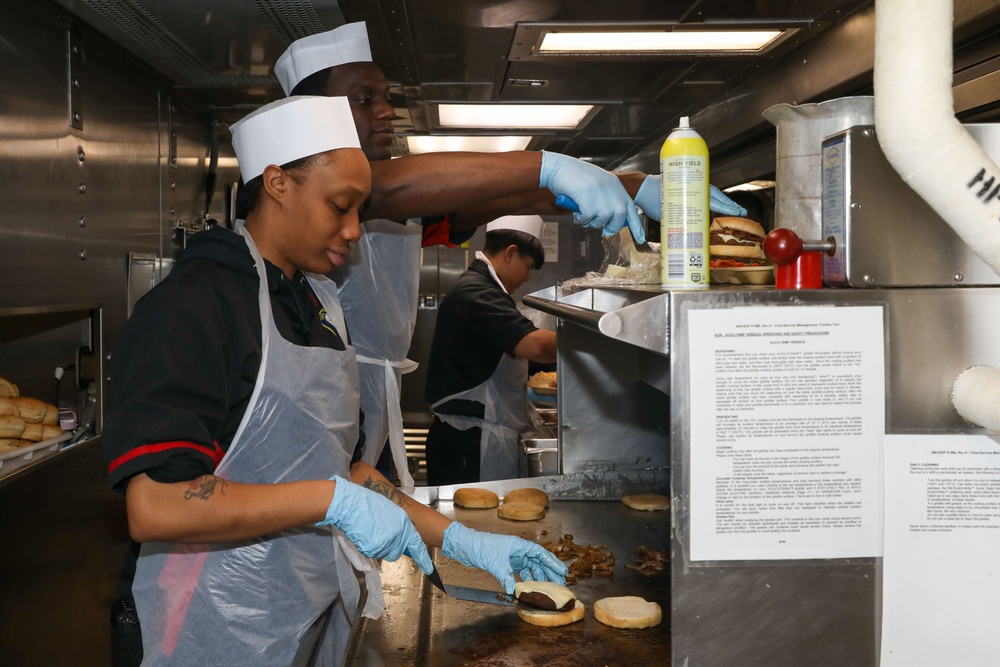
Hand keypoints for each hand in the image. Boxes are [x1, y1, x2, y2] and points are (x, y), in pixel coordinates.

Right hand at [318, 476, 432, 573]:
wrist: (350, 504)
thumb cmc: (365, 503)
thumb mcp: (387, 509)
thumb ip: (396, 524)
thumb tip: (396, 535)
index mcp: (404, 522)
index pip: (416, 543)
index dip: (422, 557)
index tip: (429, 569)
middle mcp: (399, 534)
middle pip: (396, 552)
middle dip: (388, 548)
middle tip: (377, 535)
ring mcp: (387, 542)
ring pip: (383, 553)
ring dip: (376, 547)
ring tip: (368, 531)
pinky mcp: (375, 548)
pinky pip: (371, 553)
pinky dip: (366, 547)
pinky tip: (362, 534)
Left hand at [442, 521, 567, 594]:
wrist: (468, 546)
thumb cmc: (482, 548)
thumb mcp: (496, 564)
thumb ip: (506, 578)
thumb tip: (514, 592)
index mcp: (519, 545)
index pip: (541, 553)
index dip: (553, 563)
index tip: (563, 572)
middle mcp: (519, 550)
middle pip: (539, 561)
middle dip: (549, 572)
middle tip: (559, 583)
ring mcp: (513, 557)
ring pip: (531, 567)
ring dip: (539, 577)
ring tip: (547, 588)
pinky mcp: (507, 563)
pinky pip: (521, 572)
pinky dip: (526, 579)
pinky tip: (530, 587)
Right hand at [540, 151, 642, 242]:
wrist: (561, 167)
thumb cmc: (576, 176)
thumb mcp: (599, 185)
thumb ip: (608, 198)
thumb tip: (610, 220)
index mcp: (618, 188)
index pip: (631, 211)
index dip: (636, 227)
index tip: (641, 239)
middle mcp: (615, 195)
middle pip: (618, 222)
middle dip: (609, 228)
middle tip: (599, 225)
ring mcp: (603, 201)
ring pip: (600, 223)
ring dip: (590, 220)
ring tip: (582, 206)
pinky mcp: (591, 206)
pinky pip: (586, 221)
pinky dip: (579, 216)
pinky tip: (576, 204)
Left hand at [633, 176, 748, 219]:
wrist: (642, 188)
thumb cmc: (651, 199)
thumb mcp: (664, 213)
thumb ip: (676, 222)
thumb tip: (686, 237)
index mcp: (688, 191)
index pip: (711, 199)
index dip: (725, 207)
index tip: (737, 212)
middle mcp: (692, 187)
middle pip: (715, 195)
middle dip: (728, 204)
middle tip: (741, 212)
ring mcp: (690, 187)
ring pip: (710, 193)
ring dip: (722, 201)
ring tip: (733, 209)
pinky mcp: (687, 189)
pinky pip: (702, 193)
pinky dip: (712, 198)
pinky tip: (718, 205)